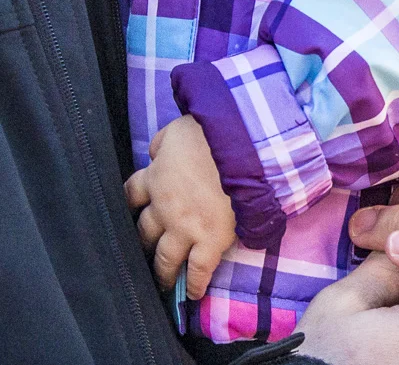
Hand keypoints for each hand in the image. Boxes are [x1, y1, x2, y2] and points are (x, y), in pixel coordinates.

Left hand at [124, 115, 235, 297]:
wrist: (241, 148)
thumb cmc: (211, 134)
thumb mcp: (177, 130)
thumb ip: (163, 144)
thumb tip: (158, 152)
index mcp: (155, 178)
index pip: (131, 194)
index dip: (131, 203)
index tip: (132, 211)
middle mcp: (164, 208)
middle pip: (144, 232)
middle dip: (143, 243)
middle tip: (145, 253)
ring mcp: (186, 228)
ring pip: (165, 257)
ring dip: (162, 271)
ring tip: (162, 282)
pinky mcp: (211, 240)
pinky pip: (197, 270)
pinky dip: (193, 284)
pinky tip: (190, 294)